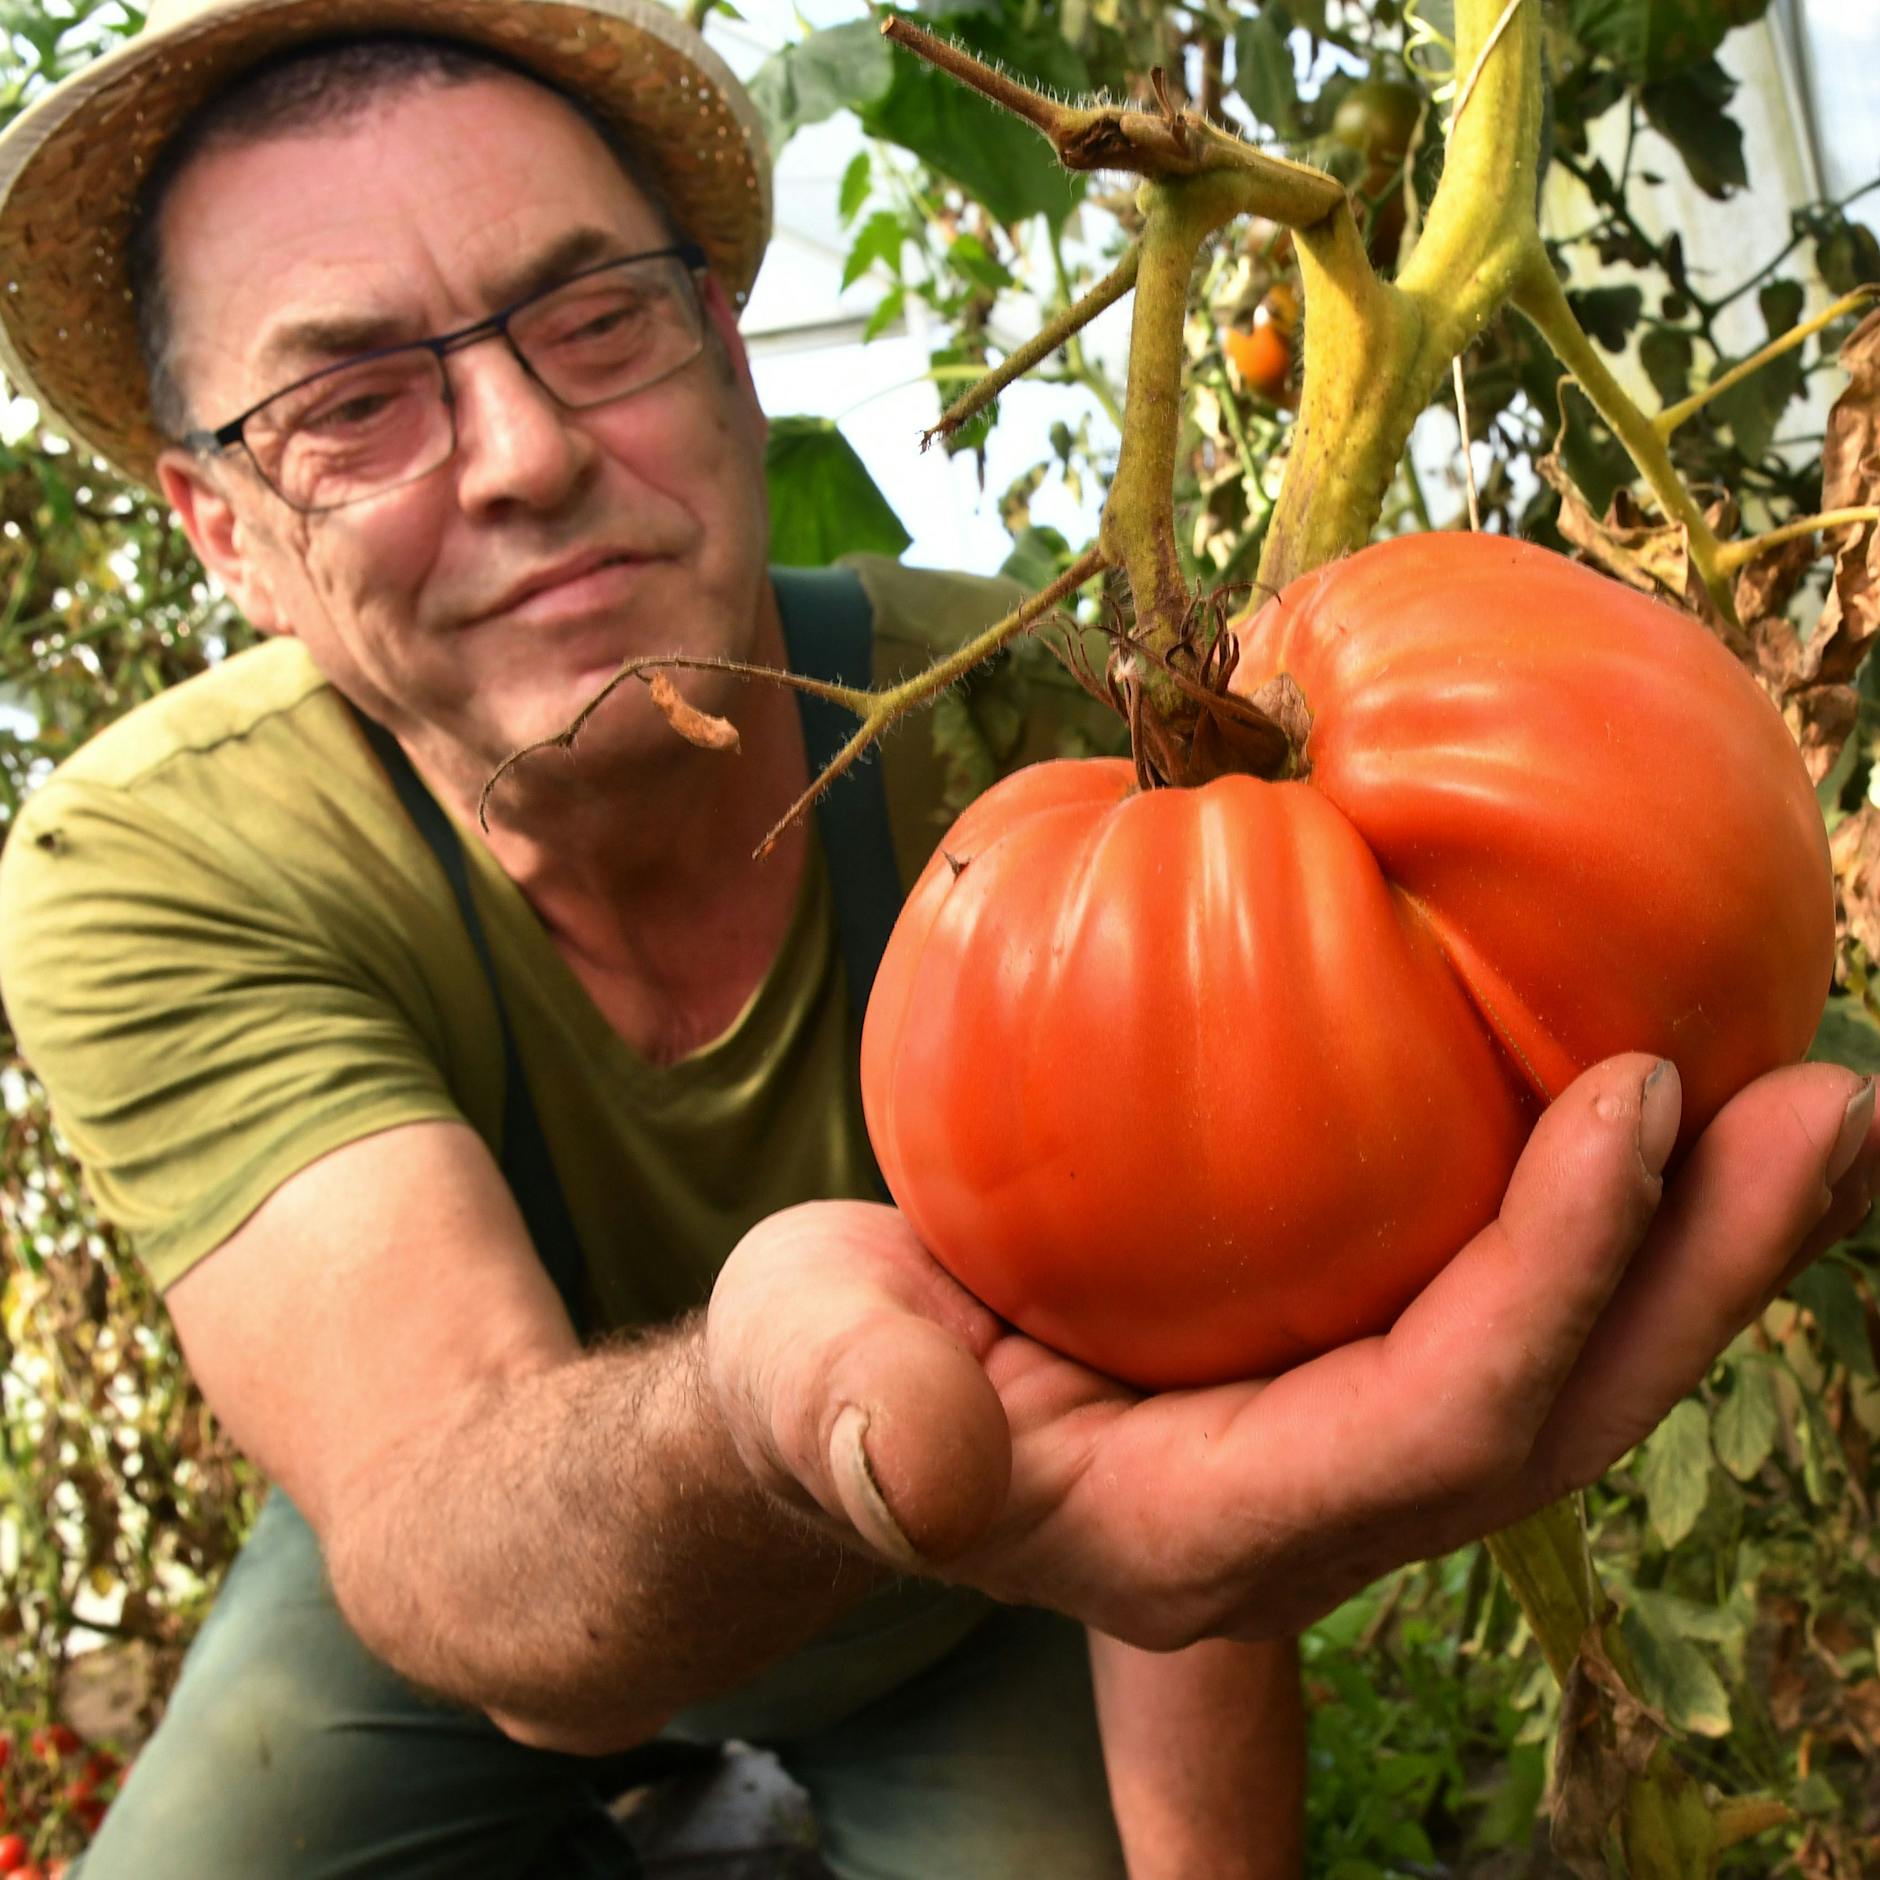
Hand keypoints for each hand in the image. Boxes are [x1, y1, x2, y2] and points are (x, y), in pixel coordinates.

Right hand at [706, 1054, 1876, 1645]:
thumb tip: (928, 1457)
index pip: (1428, 1435)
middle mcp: (1307, 1497)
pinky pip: (1494, 1277)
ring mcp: (1329, 1422)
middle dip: (1702, 1277)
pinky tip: (1656, 1070)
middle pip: (1553, 1414)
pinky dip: (1597, 1190)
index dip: (1549, 1284)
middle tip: (1832, 1110)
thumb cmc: (822, 1370)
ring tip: (1815, 1093)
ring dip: (1695, 1236)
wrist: (840, 1376)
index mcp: (1199, 1532)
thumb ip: (857, 1421)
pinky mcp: (1329, 1339)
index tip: (1635, 1095)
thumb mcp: (810, 1378)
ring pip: (1556, 1354)